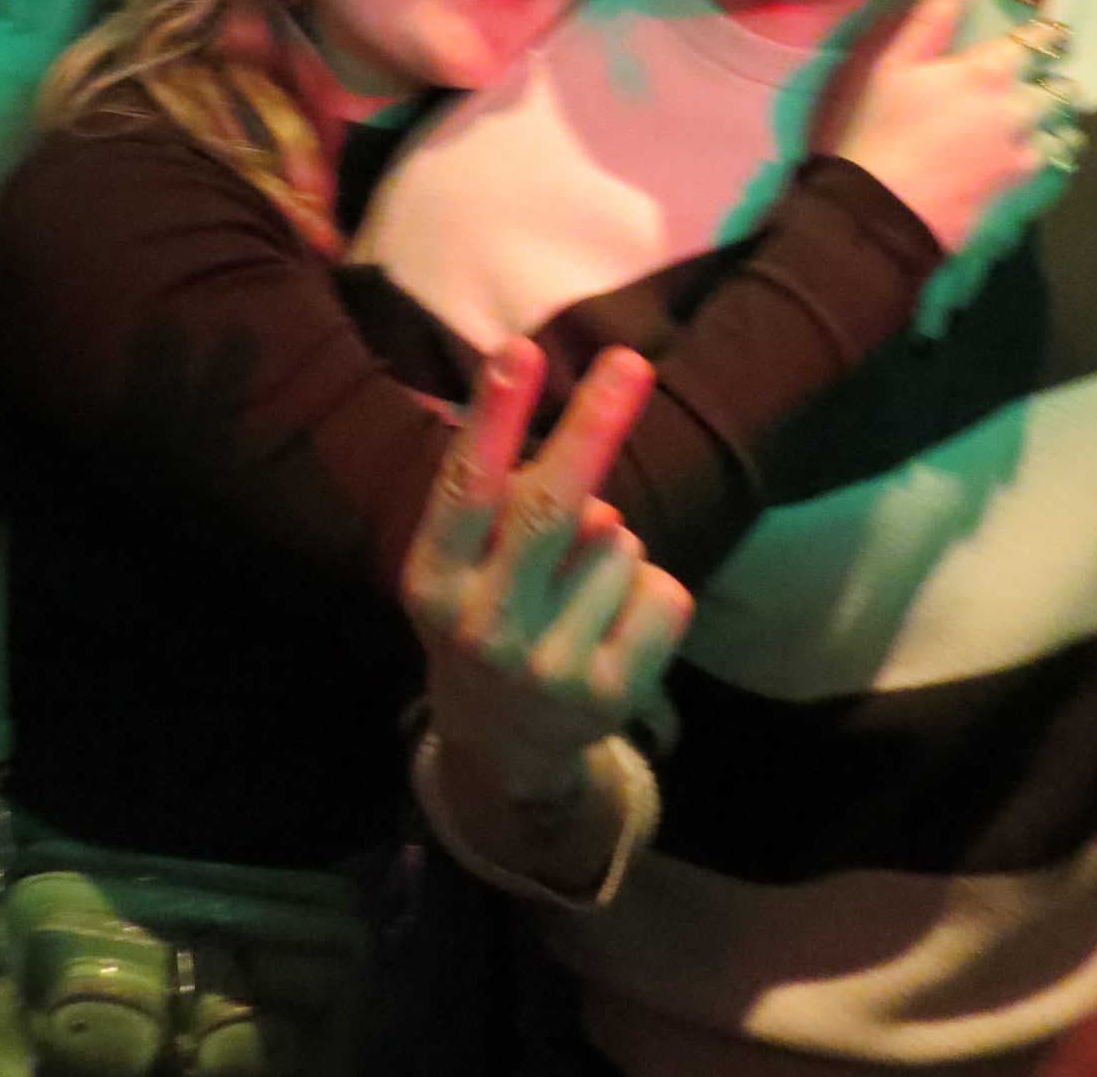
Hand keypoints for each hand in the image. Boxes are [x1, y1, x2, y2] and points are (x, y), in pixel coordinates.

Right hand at [403, 341, 691, 802]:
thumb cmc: (483, 614)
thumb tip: (579, 431)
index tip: (520, 349)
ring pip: (620, 543)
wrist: (503, 746)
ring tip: (578, 588)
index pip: (466, 489)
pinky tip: (613, 621)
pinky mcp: (611, 696)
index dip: (494, 417)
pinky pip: (663, 591)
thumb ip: (499, 503)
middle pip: (554, 509)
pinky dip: (650, 591)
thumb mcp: (459, 565)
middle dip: (594, 426)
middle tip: (629, 361)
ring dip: (613, 544)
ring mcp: (550, 668)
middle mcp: (484, 629)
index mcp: (433, 582)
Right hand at [826, 0, 1078, 253]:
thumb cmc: (879, 129)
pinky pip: (1052, 167)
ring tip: (1048, 127)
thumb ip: (929, 21)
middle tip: (1047, 85)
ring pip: (1064, 131)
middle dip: (1057, 84)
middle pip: (1061, 89)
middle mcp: (1017, 108)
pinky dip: (1049, 158)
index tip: (1049, 36)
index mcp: (987, 71)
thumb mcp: (889, 66)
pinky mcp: (1018, 187)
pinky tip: (1034, 158)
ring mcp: (1022, 151)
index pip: (1039, 40)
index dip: (1047, 36)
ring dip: (1058, 125)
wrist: (881, 209)